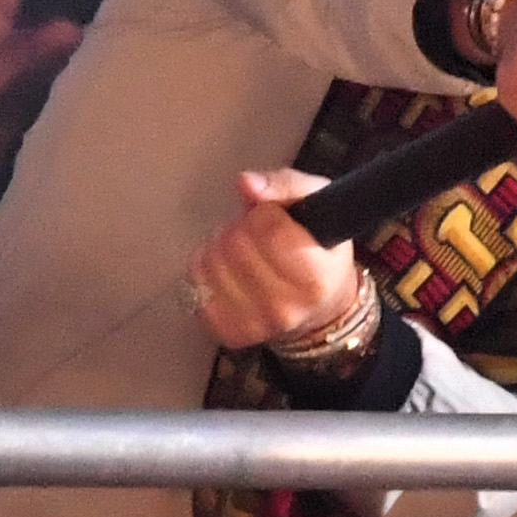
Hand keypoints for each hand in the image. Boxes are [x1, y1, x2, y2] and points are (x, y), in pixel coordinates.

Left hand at [189, 168, 366, 352]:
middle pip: (235, 244)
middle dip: (241, 228)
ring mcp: (256, 324)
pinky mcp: (230, 332)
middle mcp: (286, 308)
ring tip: (242, 251)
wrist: (320, 308)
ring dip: (220, 246)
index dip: (265, 213)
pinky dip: (205, 271)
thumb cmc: (319, 249)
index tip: (275, 218)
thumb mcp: (317, 203)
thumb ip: (286, 185)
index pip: (267, 228)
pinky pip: (196, 287)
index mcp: (315, 277)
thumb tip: (245, 183)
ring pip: (210, 263)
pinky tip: (227, 271)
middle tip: (255, 234)